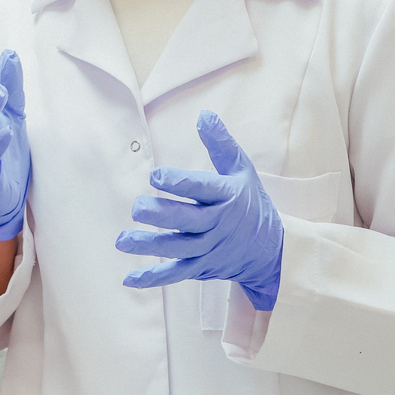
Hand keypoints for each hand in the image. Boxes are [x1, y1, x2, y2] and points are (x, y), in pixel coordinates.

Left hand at [116, 110, 284, 310]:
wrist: (273, 250)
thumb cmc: (251, 202)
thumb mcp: (241, 170)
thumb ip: (220, 144)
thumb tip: (204, 114)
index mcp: (226, 197)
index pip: (201, 188)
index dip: (179, 183)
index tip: (155, 176)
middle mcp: (217, 224)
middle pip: (188, 221)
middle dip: (161, 216)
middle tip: (136, 208)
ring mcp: (209, 249)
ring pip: (178, 249)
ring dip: (149, 246)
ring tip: (122, 241)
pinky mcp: (202, 267)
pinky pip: (176, 274)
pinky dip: (154, 278)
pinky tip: (130, 279)